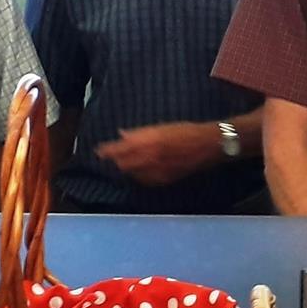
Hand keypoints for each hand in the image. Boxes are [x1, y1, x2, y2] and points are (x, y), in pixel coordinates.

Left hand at [95, 122, 218, 187]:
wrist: (207, 145)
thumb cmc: (185, 131)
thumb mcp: (161, 127)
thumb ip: (139, 133)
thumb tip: (122, 134)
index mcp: (147, 142)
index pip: (119, 150)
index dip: (107, 151)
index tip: (99, 150)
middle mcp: (149, 159)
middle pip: (123, 164)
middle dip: (114, 161)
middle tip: (108, 157)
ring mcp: (156, 171)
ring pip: (132, 174)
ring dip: (125, 169)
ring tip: (121, 164)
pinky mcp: (164, 180)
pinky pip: (144, 181)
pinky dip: (137, 176)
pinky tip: (137, 173)